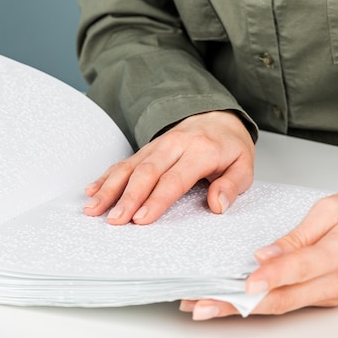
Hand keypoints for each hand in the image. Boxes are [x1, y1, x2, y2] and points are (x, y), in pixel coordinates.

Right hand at [83, 111, 254, 224]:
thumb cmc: (229, 147)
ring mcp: (157, 146)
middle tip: (115, 220)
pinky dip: (106, 177)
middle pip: (146, 173)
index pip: (175, 179)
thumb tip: (217, 205)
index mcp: (201, 151)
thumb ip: (232, 186)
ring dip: (109, 188)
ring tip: (94, 208)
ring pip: (129, 167)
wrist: (217, 118)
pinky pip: (123, 162)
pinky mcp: (146, 149)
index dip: (156, 200)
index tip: (142, 218)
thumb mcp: (244, 165)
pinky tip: (92, 190)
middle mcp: (175, 145)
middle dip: (127, 198)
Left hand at [181, 190, 337, 318]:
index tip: (245, 282)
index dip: (272, 276)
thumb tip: (265, 255)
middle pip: (282, 300)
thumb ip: (298, 236)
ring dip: (240, 308)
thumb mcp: (334, 209)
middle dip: (237, 305)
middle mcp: (334, 283)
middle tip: (202, 305)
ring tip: (204, 306)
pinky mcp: (323, 297)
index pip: (300, 268)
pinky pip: (287, 302)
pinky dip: (256, 304)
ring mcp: (329, 295)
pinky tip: (232, 301)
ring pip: (280, 306)